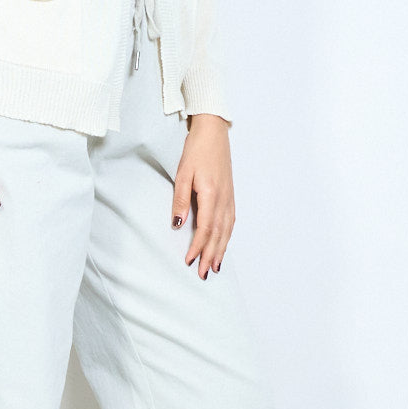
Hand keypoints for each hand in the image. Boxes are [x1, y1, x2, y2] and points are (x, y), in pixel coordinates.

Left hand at [171, 114, 234, 278]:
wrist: (213, 133)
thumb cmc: (197, 150)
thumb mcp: (183, 172)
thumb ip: (180, 198)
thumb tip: (177, 224)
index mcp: (211, 194)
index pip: (205, 228)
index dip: (198, 246)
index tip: (190, 261)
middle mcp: (223, 199)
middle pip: (218, 234)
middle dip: (211, 256)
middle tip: (204, 275)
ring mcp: (229, 198)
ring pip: (226, 230)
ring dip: (220, 250)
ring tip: (215, 267)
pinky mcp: (230, 195)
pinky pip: (230, 222)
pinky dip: (227, 237)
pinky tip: (223, 244)